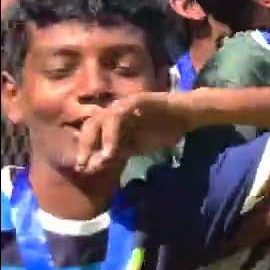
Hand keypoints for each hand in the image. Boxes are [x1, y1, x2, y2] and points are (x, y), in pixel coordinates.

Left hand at [75, 92, 196, 172]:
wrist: (187, 115)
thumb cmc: (164, 130)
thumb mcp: (137, 147)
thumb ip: (118, 153)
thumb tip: (96, 165)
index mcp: (113, 120)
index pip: (91, 132)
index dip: (84, 149)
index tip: (82, 168)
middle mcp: (114, 110)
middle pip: (90, 125)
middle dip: (84, 146)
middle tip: (83, 165)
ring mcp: (124, 104)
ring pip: (100, 120)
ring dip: (96, 141)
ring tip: (100, 160)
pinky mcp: (134, 101)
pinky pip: (117, 117)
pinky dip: (111, 135)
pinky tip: (112, 151)